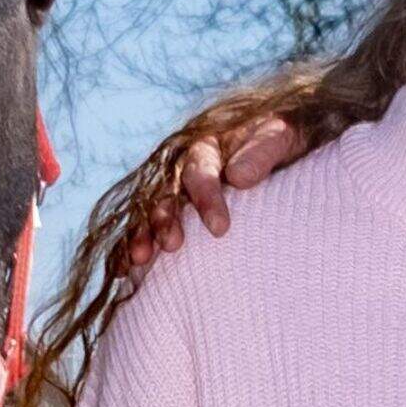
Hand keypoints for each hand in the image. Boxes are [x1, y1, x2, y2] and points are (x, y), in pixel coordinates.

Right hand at [120, 114, 299, 273]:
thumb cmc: (280, 138)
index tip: (220, 229)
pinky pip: (149, 226)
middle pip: (167, 193)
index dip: (207, 199)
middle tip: (172, 245)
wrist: (276, 143)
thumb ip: (261, 153)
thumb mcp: (280, 136)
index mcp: (207, 146)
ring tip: (139, 260)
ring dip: (144, 234)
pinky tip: (125, 271)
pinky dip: (137, 245)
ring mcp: (177, 190)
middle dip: (165, 219)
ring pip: (151, 211)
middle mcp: (183, 167)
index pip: (200, 171)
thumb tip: (238, 177)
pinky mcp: (175, 211)